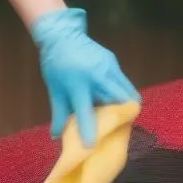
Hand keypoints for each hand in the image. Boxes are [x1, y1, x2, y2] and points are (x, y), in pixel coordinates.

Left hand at [32, 8, 139, 145]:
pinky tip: (116, 100)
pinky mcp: (113, 61)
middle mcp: (97, 75)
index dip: (89, 130)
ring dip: (125, 105)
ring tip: (120, 116)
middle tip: (119, 128)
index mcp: (78, 85)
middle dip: (122, 116)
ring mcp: (108, 66)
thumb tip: (57, 137)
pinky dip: (122, 93)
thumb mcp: (55, 90)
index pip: (85, 112)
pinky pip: (123, 82)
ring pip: (127, 91)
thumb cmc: (55, 66)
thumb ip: (59, 114)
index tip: (92, 146)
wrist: (62, 36)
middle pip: (119, 101)